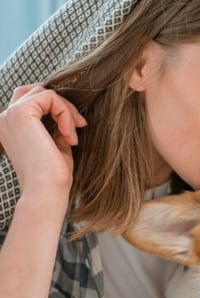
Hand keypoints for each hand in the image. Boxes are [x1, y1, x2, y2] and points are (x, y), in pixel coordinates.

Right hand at [0, 84, 86, 200]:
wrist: (46, 192)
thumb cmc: (53, 175)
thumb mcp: (55, 144)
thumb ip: (56, 125)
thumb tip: (67, 110)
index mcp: (10, 126)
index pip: (32, 100)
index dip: (58, 109)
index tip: (74, 130)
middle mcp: (5, 119)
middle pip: (36, 91)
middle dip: (62, 105)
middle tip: (78, 126)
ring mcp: (9, 115)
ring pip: (45, 93)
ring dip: (66, 111)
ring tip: (72, 136)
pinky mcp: (20, 114)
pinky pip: (50, 97)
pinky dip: (66, 114)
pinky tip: (69, 136)